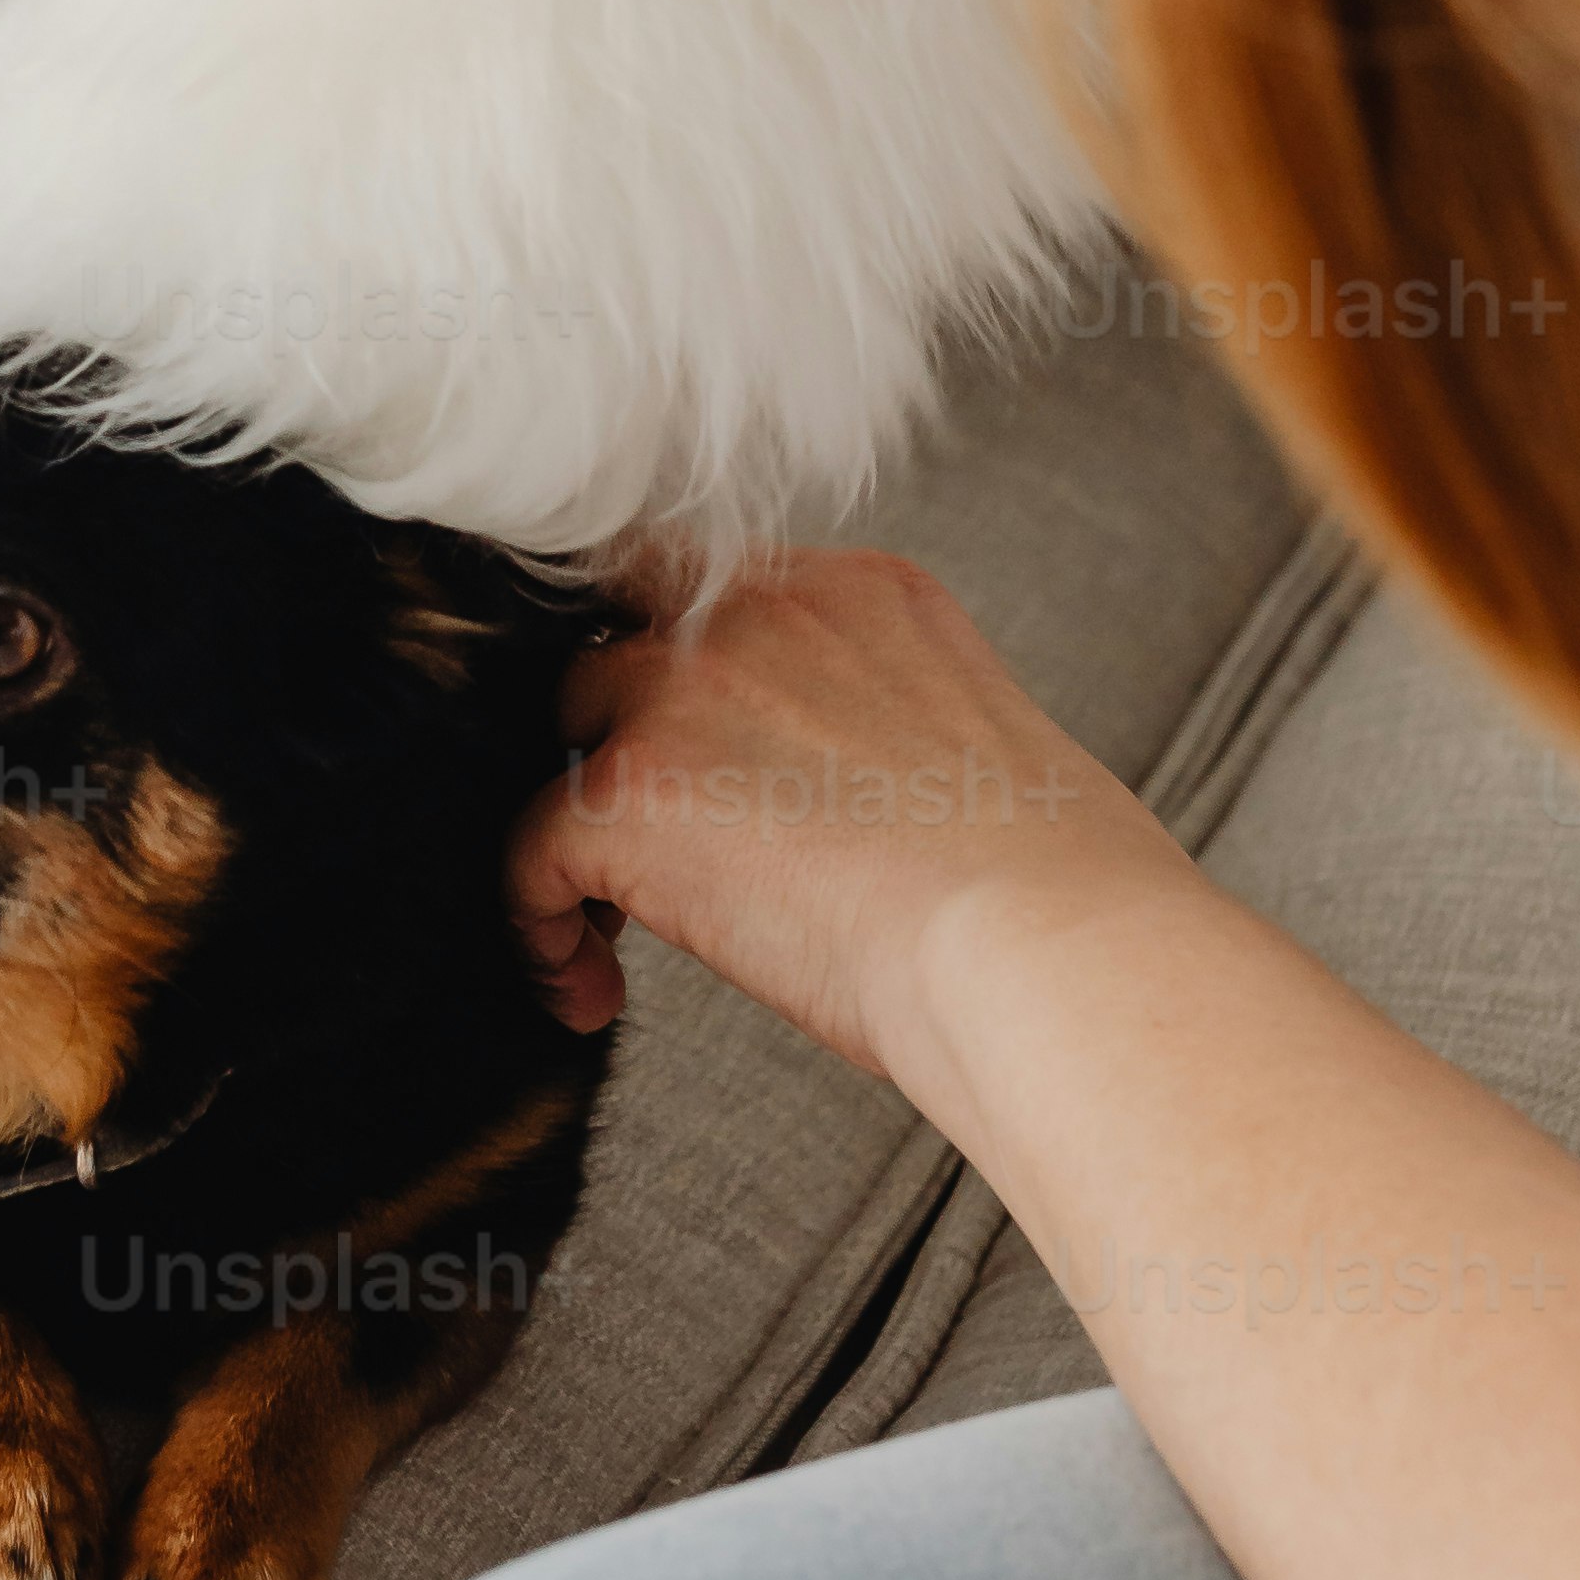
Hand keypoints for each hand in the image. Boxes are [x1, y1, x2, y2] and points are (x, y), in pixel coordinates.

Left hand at [505, 549, 1191, 1103]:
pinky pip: (528, 849)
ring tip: (614, 930)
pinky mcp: (634, 791)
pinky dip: (537, 925)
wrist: (1042, 943)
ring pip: (570, 736)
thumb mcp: (978, 738)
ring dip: (579, 828)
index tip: (703, 757)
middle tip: (666, 848)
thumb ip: (882, 719)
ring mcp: (687, 691)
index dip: (688, 673)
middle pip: (626, 646)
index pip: (719, 591)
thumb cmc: (1052, 888)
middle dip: (629, 743)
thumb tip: (847, 796)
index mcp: (860, 591)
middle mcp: (761, 612)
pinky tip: (588, 988)